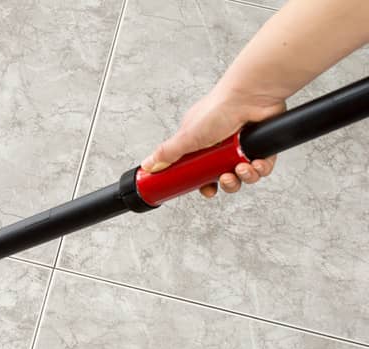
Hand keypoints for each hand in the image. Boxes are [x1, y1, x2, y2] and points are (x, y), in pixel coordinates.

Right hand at [140, 88, 285, 197]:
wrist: (250, 95)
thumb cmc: (218, 109)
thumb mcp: (186, 136)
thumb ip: (167, 153)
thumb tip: (148, 165)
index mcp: (202, 142)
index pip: (201, 170)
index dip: (204, 183)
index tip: (206, 190)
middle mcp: (223, 144)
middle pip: (224, 176)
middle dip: (226, 184)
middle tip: (224, 180)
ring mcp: (244, 145)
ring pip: (244, 174)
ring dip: (243, 177)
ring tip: (240, 170)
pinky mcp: (263, 145)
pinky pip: (263, 167)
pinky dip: (260, 169)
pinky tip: (255, 163)